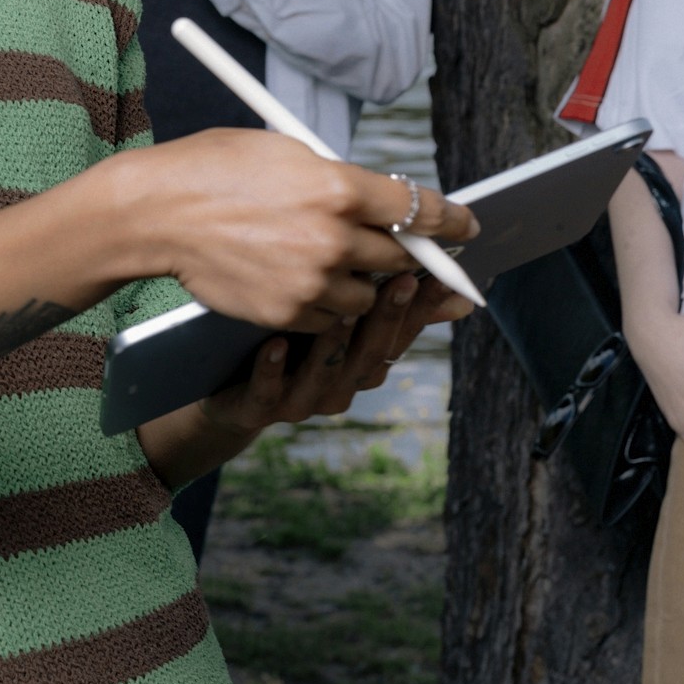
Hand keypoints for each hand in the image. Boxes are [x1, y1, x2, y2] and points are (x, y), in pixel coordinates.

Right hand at [122, 129, 478, 332]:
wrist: (157, 212)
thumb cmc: (216, 168)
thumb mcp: (286, 151)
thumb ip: (338, 178)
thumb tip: (381, 201)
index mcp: (336, 185)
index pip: (418, 208)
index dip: (450, 219)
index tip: (467, 226)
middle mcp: (331, 237)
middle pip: (400, 256)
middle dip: (404, 251)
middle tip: (402, 246)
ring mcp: (309, 280)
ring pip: (366, 294)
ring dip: (359, 280)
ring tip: (324, 257)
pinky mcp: (285, 312)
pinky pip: (328, 316)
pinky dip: (323, 302)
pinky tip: (295, 277)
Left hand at [196, 272, 473, 440]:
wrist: (227, 388)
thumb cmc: (290, 338)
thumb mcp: (337, 316)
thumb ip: (382, 300)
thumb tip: (455, 289)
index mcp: (361, 364)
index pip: (401, 336)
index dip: (421, 308)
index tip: (439, 275)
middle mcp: (339, 386)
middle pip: (370, 355)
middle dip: (388, 317)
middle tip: (402, 278)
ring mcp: (300, 400)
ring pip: (324, 375)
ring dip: (335, 343)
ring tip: (343, 308)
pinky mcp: (258, 408)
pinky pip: (268, 391)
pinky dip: (272, 369)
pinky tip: (273, 343)